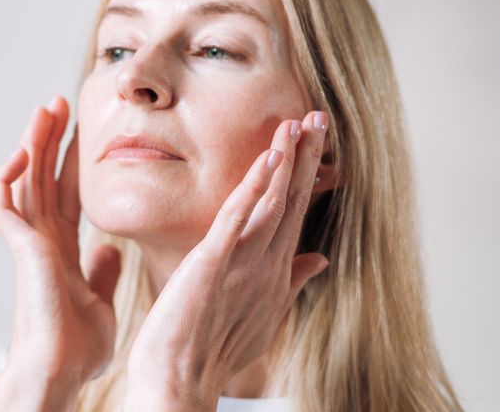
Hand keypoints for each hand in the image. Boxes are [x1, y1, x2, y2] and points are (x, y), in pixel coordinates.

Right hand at [0, 96, 122, 406]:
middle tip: (61, 102)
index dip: (73, 160)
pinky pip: (4, 204)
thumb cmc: (78, 347)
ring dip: (32, 143)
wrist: (61, 371)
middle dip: (51, 139)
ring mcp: (28, 243)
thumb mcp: (101, 300)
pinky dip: (9, 177)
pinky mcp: (19, 249)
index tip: (83, 130)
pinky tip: (24, 151)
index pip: (68, 192)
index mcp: (62, 248)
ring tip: (45, 109)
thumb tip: (110, 250)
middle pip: (44, 177)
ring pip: (24, 181)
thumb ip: (102, 272)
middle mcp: (42, 240)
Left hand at [125, 111, 330, 410]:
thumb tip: (319, 260)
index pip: (293, 214)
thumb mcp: (262, 315)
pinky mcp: (214, 265)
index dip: (305, 176)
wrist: (180, 382)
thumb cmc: (214, 351)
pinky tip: (268, 160)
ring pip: (271, 204)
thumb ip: (291, 283)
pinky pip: (237, 220)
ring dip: (286, 163)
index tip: (315, 140)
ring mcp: (243, 265)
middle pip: (290, 202)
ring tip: (297, 124)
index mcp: (273, 273)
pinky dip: (254, 189)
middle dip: (306, 158)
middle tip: (318, 117)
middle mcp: (265, 266)